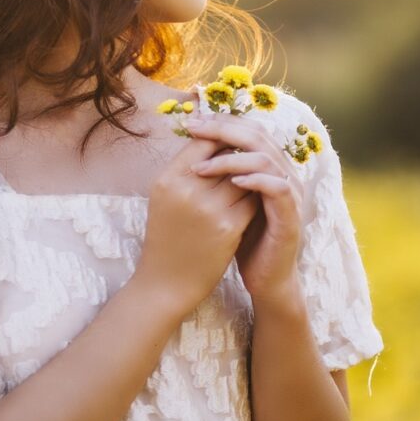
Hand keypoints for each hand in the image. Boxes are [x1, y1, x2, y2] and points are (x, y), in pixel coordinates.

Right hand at [135, 131, 259, 316]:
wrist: (167, 282)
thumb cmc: (167, 235)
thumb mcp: (164, 197)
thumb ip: (185, 168)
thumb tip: (215, 138)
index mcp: (167, 179)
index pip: (202, 141)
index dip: (219, 139)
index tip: (228, 144)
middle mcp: (186, 191)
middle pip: (226, 155)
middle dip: (237, 157)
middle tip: (244, 160)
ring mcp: (209, 209)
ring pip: (245, 175)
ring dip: (250, 176)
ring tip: (248, 182)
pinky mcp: (229, 227)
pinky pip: (253, 199)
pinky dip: (255, 198)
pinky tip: (252, 203)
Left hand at [185, 113, 303, 303]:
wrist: (266, 279)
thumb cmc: (244, 241)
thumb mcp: (228, 203)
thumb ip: (220, 177)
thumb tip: (191, 148)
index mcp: (269, 168)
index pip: (249, 130)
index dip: (222, 122)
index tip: (191, 122)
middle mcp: (283, 174)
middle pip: (258, 135)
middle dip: (223, 130)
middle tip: (195, 129)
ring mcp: (290, 194)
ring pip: (266, 158)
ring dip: (231, 158)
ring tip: (202, 167)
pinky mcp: (291, 216)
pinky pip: (277, 187)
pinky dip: (255, 180)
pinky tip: (232, 182)